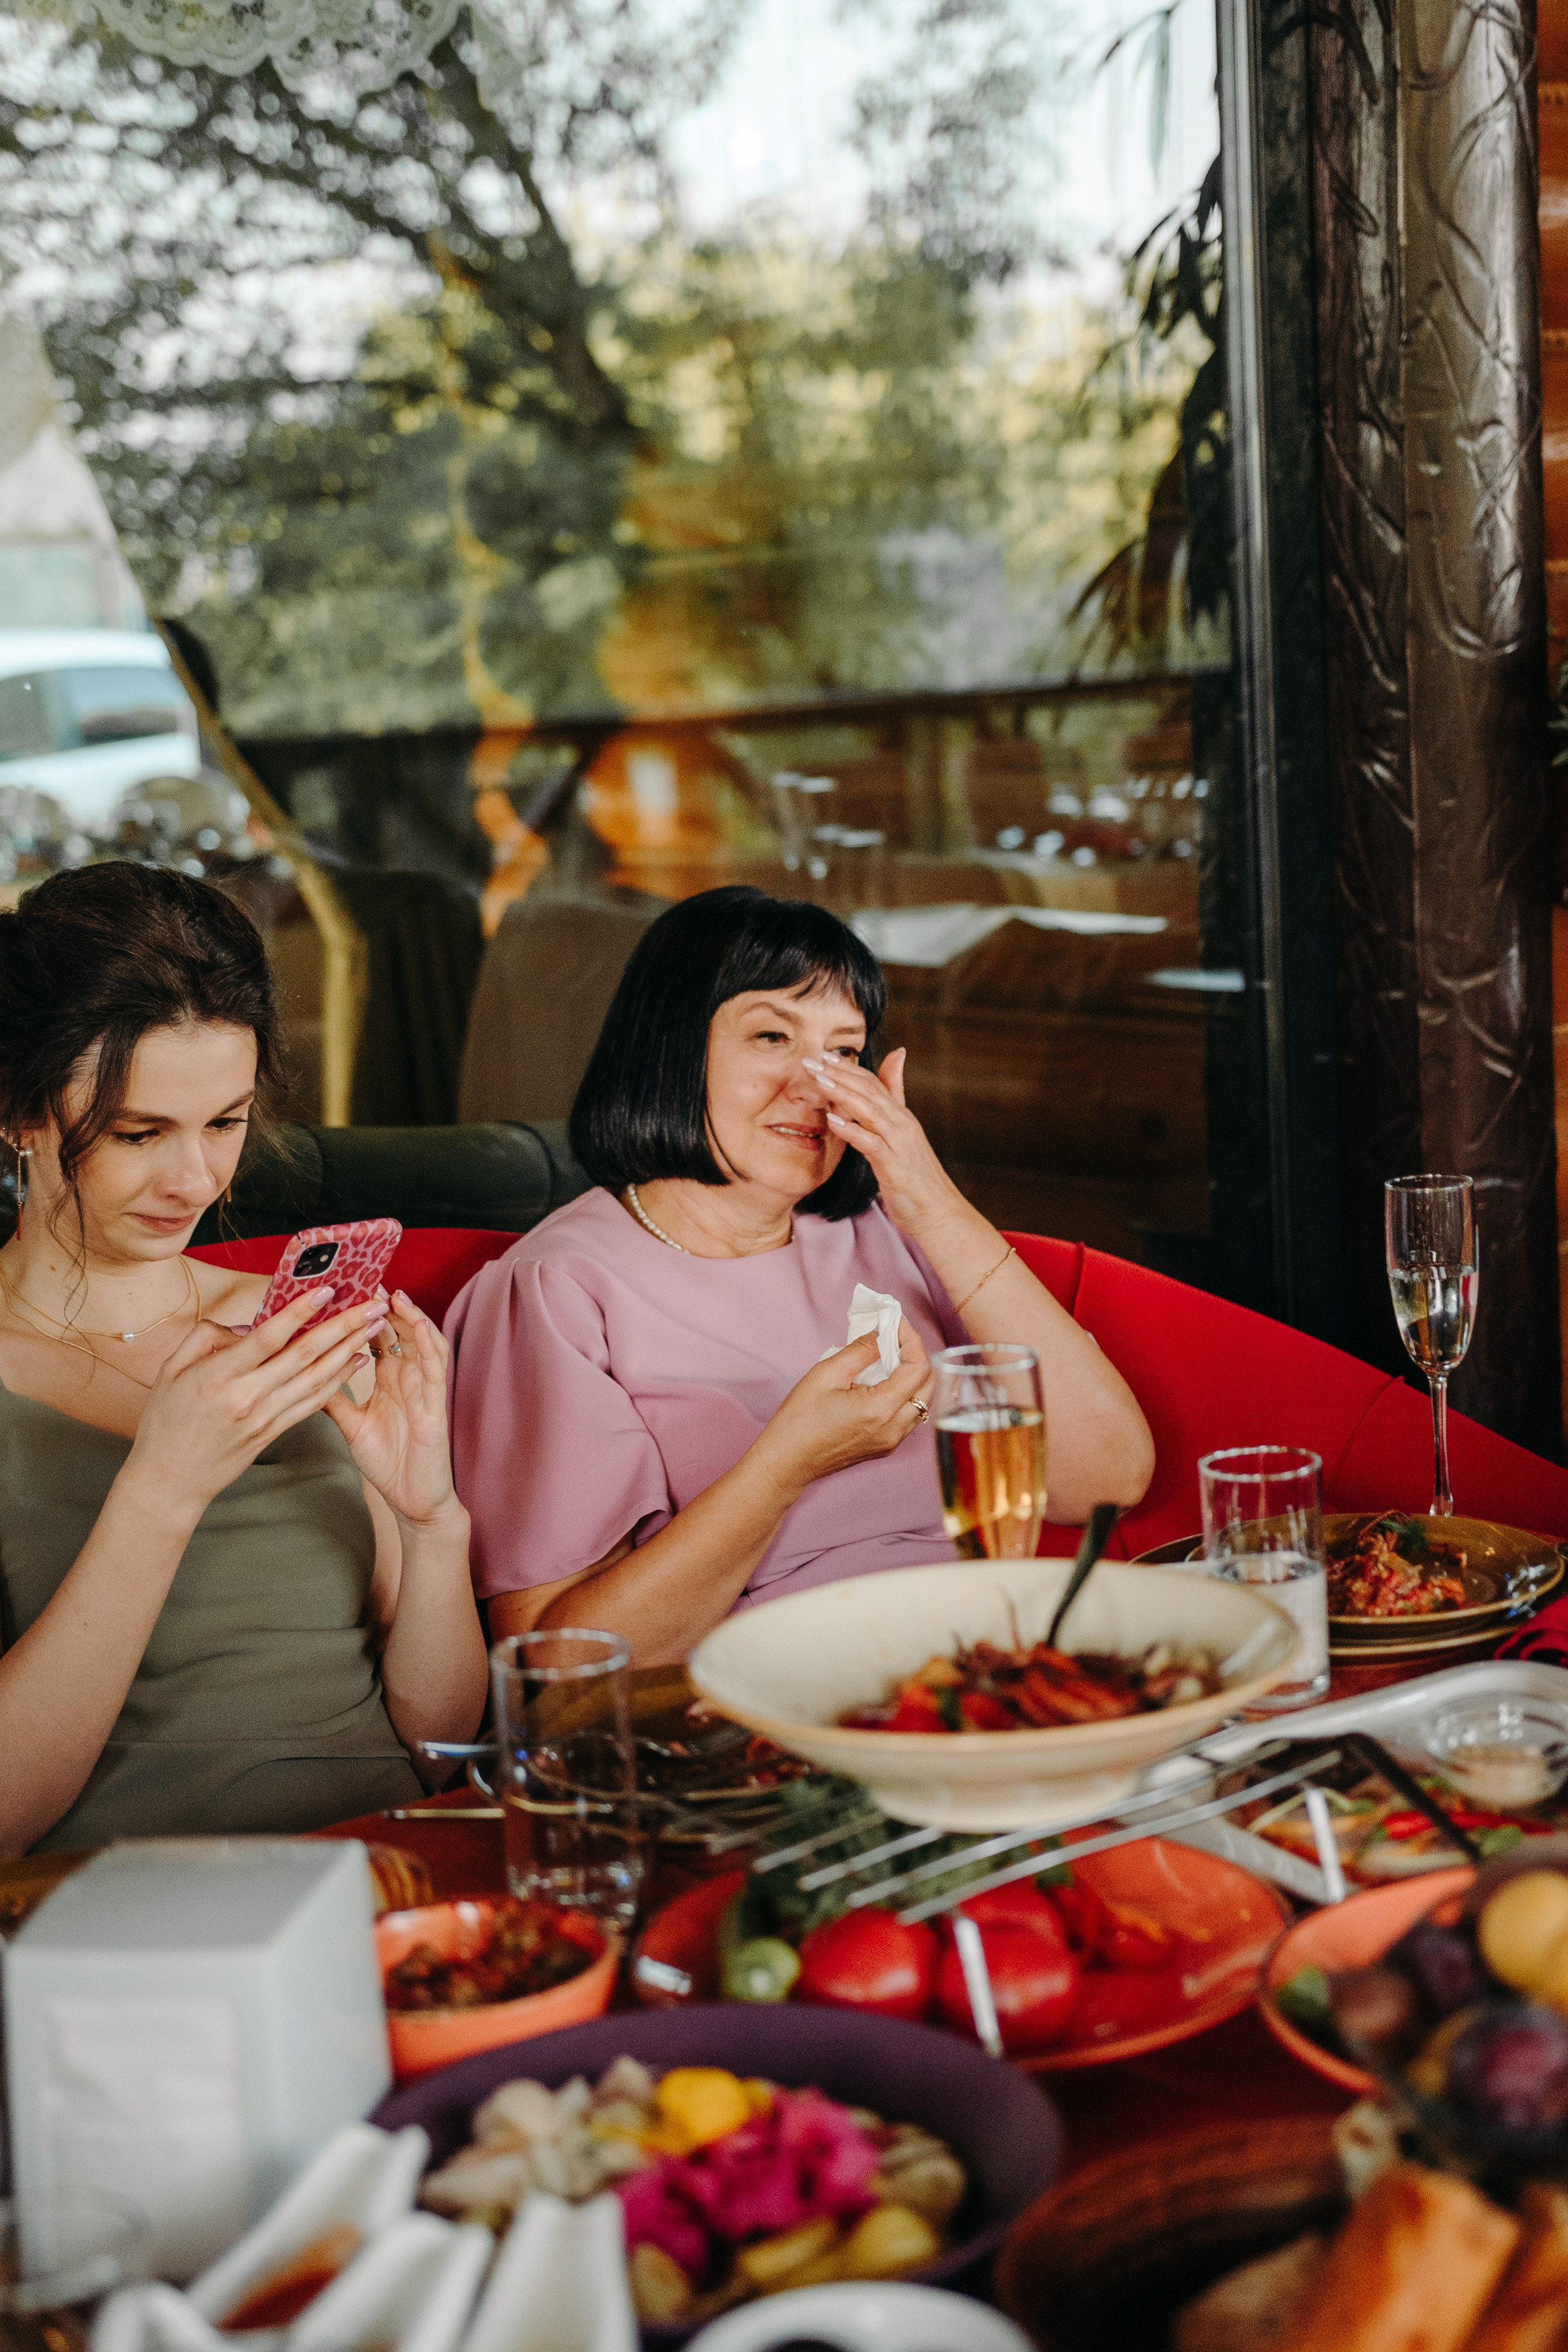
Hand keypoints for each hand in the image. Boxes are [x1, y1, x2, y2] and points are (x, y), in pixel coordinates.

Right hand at [126, 1287, 387, 1517]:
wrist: (170, 1480)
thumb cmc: (166, 1421)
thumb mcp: (170, 1370)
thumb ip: (205, 1338)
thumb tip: (246, 1326)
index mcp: (218, 1376)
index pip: (267, 1337)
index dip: (299, 1312)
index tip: (327, 1291)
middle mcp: (247, 1397)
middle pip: (304, 1355)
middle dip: (342, 1326)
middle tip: (371, 1305)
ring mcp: (264, 1417)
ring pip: (317, 1379)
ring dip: (349, 1349)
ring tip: (374, 1327)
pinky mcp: (274, 1432)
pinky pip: (313, 1403)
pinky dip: (338, 1380)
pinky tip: (355, 1361)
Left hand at [323, 1290, 463, 1530]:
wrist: (412, 1499)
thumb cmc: (387, 1460)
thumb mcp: (352, 1425)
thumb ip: (333, 1398)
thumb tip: (301, 1375)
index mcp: (388, 1380)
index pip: (376, 1337)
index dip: (362, 1314)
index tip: (343, 1290)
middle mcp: (408, 1378)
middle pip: (398, 1332)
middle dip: (383, 1306)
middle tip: (365, 1280)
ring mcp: (424, 1388)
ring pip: (421, 1342)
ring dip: (409, 1317)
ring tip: (393, 1295)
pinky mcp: (436, 1404)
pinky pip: (434, 1368)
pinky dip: (426, 1344)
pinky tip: (416, 1326)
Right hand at [751, 1319, 932, 1501]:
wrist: (787, 1461)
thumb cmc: (800, 1419)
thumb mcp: (827, 1373)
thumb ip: (861, 1350)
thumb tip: (883, 1333)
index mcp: (881, 1409)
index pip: (918, 1368)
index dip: (912, 1339)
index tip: (896, 1322)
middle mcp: (894, 1428)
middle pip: (928, 1384)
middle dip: (916, 1355)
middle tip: (894, 1336)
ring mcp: (892, 1441)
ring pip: (922, 1401)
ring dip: (913, 1375)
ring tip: (890, 1356)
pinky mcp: (886, 1446)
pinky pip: (909, 1415)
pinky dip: (905, 1393)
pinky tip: (884, 1380)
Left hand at [803, 1048, 969, 1239]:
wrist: (938, 1212)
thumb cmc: (916, 1177)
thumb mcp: (903, 1137)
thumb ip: (894, 1102)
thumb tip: (896, 1062)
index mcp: (901, 1117)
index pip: (873, 1082)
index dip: (848, 1067)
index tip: (822, 1055)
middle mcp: (902, 1124)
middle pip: (869, 1090)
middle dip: (839, 1073)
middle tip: (811, 1060)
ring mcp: (899, 1144)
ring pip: (869, 1111)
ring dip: (842, 1094)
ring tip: (818, 1081)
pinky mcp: (895, 1166)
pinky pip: (871, 1143)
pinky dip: (852, 1130)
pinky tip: (832, 1121)